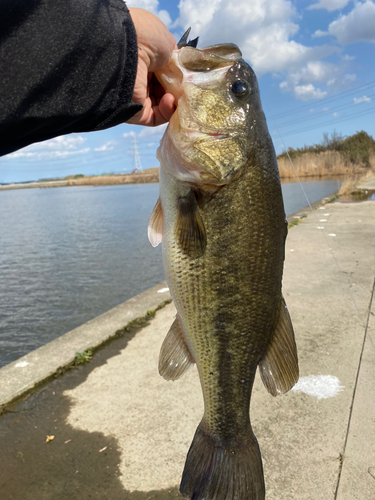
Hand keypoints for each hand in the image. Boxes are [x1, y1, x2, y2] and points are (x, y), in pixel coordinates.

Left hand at [127, 8, 176, 126]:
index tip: (186, 78)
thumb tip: (178, 71)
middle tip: (185, 88)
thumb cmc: (146, 39)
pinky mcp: (136, 113)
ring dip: (174, 102)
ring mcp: (136, 97)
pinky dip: (167, 111)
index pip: (163, 76)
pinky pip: (156, 117)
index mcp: (143, 63)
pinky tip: (170, 99)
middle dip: (177, 92)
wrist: (128, 48)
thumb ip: (174, 60)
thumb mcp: (167, 43)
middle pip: (163, 92)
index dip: (176, 78)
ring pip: (161, 107)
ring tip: (177, 93)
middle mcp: (138, 80)